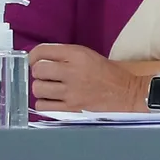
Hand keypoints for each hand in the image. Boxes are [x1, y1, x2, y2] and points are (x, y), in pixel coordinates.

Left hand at [31, 44, 147, 111]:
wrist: (126, 93)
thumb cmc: (108, 74)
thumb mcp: (88, 55)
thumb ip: (65, 55)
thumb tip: (41, 59)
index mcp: (77, 54)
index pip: (42, 51)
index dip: (33, 56)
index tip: (35, 61)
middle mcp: (72, 71)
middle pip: (37, 71)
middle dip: (39, 73)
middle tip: (46, 76)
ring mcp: (70, 92)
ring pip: (38, 89)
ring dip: (41, 89)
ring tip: (49, 89)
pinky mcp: (71, 108)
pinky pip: (43, 106)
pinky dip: (45, 103)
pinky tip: (53, 100)